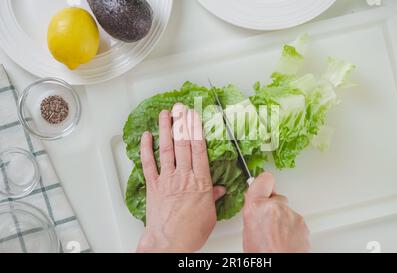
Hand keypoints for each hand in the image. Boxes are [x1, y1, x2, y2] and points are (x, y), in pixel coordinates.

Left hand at [137, 104, 225, 252]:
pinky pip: (148, 164)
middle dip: (182, 123)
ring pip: (166, 149)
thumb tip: (220, 189)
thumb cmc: (190, 232)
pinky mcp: (153, 186)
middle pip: (183, 144)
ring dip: (166, 129)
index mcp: (200, 181)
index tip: (195, 116)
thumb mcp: (210, 214)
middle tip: (181, 107)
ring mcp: (166, 179)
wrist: (169, 242)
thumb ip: (213, 197)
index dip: (196, 129)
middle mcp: (183, 176)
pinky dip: (146, 149)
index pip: (199, 149)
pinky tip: (146, 136)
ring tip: (166, 114)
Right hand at [243, 172, 309, 252]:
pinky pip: (294, 220)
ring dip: (282, 219)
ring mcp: (290, 214)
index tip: (262, 185)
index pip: (263, 179)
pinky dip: (291, 227)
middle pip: (276, 197)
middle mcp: (275, 207)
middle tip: (267, 222)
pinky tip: (284, 239)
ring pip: (286, 210)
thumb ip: (254, 213)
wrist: (279, 263)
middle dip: (273, 206)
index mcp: (256, 207)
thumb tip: (257, 207)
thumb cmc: (261, 254)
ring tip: (276, 236)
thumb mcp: (247, 230)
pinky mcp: (302, 222)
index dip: (263, 183)